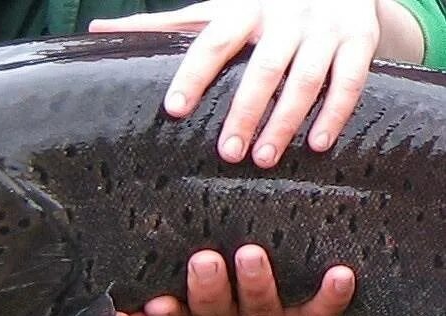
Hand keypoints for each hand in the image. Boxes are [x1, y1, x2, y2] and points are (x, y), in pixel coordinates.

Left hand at [89, 0, 423, 167]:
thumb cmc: (258, 5)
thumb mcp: (214, 8)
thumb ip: (162, 25)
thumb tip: (97, 30)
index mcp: (242, 8)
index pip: (212, 41)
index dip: (194, 75)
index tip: (175, 109)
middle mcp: (284, 15)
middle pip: (262, 67)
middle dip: (244, 111)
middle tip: (226, 153)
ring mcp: (324, 26)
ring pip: (305, 77)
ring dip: (285, 120)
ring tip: (263, 159)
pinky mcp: (359, 39)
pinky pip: (350, 80)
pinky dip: (335, 113)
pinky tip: (317, 145)